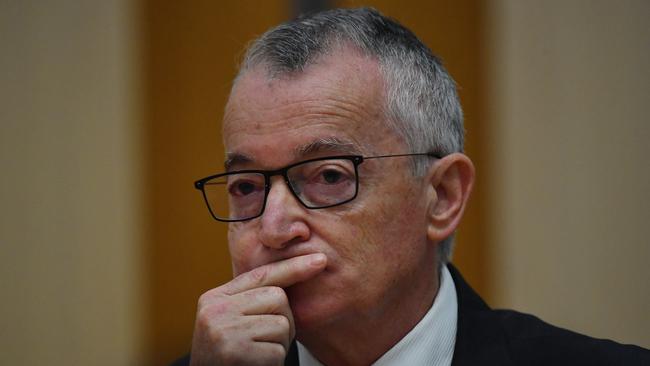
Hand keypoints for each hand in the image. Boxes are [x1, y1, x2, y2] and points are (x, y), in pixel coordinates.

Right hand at [189, 253, 326, 365]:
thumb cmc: (227, 358)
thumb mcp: (230, 321)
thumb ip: (250, 299)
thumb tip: (296, 271)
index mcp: (215, 298)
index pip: (261, 275)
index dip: (293, 267)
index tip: (320, 260)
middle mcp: (216, 311)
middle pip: (277, 297)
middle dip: (283, 320)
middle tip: (266, 341)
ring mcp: (224, 331)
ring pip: (281, 324)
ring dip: (279, 344)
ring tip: (258, 354)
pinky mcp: (236, 353)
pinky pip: (278, 350)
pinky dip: (274, 361)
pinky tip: (256, 365)